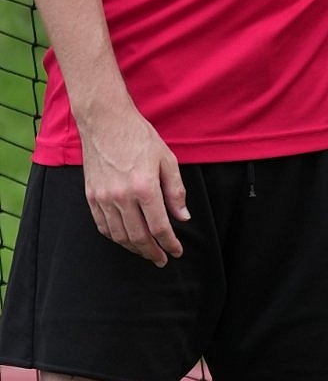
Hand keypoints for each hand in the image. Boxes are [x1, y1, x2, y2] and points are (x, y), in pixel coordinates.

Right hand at [78, 100, 188, 263]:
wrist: (105, 121)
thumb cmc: (139, 137)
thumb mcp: (167, 160)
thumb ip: (175, 192)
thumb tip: (182, 217)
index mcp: (145, 188)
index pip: (160, 227)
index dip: (170, 244)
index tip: (176, 252)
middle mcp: (122, 197)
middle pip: (139, 237)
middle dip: (153, 252)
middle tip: (162, 260)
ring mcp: (103, 198)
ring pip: (119, 235)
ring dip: (134, 248)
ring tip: (146, 252)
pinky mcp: (91, 196)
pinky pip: (102, 225)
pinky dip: (115, 237)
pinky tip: (125, 240)